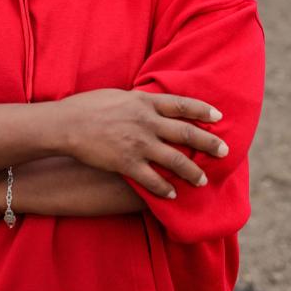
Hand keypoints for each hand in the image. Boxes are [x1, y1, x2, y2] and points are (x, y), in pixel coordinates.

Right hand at [58, 90, 227, 197]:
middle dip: (208, 143)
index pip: (181, 105)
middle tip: (224, 151)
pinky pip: (152, 179)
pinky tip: (173, 194)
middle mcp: (146, 122)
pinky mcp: (126, 163)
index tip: (218, 117)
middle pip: (185, 133)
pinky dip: (164, 188)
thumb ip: (139, 101)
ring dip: (192, 171)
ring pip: (174, 160)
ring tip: (203, 180)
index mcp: (144, 102)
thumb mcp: (118, 95)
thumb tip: (151, 101)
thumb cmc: (88, 106)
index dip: (202, 111)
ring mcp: (137, 144)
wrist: (66, 124)